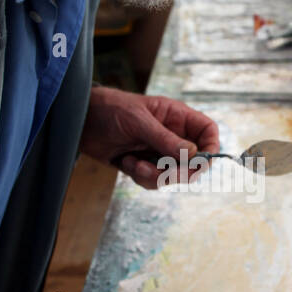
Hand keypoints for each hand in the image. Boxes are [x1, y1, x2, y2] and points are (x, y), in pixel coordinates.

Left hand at [80, 86, 219, 189]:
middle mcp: (172, 136)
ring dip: (154, 176)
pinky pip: (153, 181)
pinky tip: (125, 162)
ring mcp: (158, 152)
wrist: (81, 121)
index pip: (207, 132)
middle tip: (162, 172)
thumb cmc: (111, 110)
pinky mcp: (144, 165)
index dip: (211, 147)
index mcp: (176, 117)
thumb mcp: (139, 122)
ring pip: (173, 176)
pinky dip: (140, 177)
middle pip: (194, 161)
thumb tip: (193, 154)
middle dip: (178, 171)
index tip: (202, 162)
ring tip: (133, 163)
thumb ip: (165, 139)